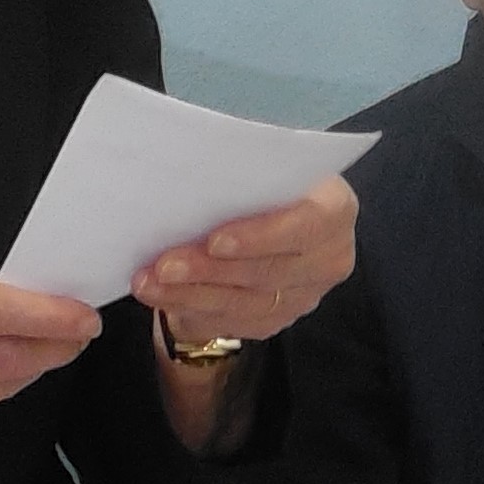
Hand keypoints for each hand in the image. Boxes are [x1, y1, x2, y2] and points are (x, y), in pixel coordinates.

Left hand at [130, 174, 356, 347]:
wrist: (265, 209)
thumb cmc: (259, 175)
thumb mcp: (258, 160)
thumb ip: (242, 165)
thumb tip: (199, 164)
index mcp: (334, 209)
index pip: (305, 226)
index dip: (260, 237)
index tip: (215, 241)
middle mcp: (328, 258)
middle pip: (268, 271)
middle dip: (210, 271)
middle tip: (163, 265)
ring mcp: (305, 294)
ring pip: (246, 303)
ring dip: (192, 295)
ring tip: (149, 283)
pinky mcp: (277, 317)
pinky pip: (235, 323)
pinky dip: (195, 311)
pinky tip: (164, 298)